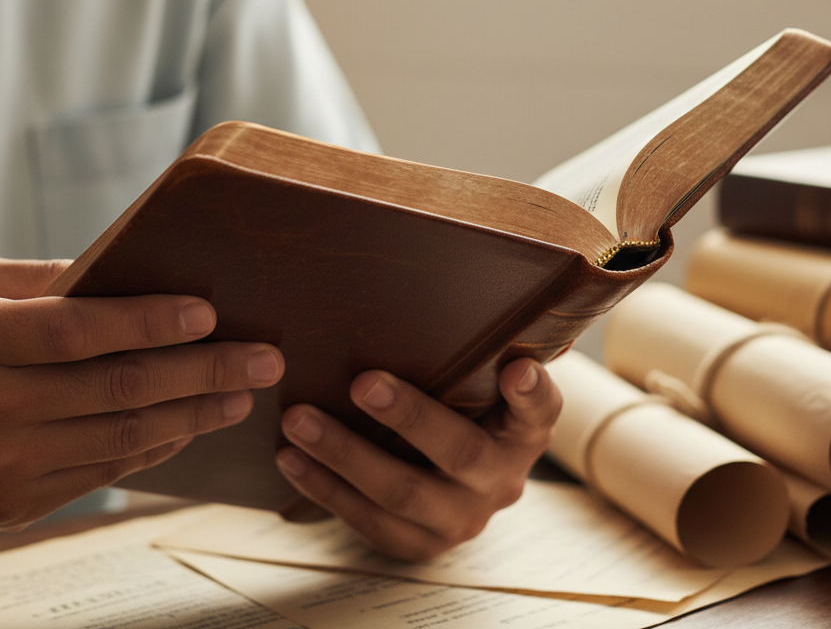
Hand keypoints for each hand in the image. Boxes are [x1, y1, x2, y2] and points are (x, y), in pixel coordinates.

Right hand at [0, 257, 283, 536]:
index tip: (209, 311)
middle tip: (265, 356)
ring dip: (194, 415)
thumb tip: (126, 270)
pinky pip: (103, 474)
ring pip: (121, 439)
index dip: (147, 320)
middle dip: (203, 371)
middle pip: (116, 389)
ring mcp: (1, 468)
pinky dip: (155, 449)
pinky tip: (191, 426)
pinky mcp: (13, 507)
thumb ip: (41, 282)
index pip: (74, 330)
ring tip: (244, 392)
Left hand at [276, 357, 560, 560]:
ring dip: (344, 455)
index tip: (516, 369)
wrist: (452, 480)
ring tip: (298, 421)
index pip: (539, 409)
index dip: (531, 392)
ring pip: (402, 493)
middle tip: (361, 383)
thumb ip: (474, 348)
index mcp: (523, 431)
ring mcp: (462, 519)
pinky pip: (369, 522)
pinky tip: (291, 459)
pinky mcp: (420, 543)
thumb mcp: (477, 379)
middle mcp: (501, 479)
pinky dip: (325, 489)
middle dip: (408, 417)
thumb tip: (454, 286)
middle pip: (458, 452)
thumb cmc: (458, 404)